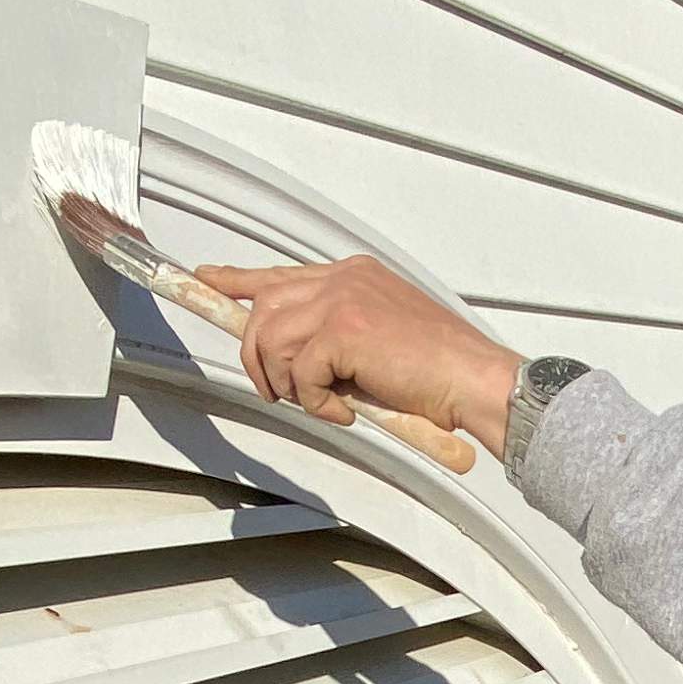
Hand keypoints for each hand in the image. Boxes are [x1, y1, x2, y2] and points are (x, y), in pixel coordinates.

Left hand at [188, 253, 524, 457]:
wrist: (475, 380)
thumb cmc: (439, 370)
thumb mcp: (380, 339)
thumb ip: (338, 336)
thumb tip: (295, 361)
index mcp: (352, 275)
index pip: (281, 274)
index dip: (238, 280)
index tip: (207, 279)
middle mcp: (343, 279)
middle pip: (263, 309)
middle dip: (256, 357)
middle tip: (278, 392)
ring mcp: (342, 300)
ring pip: (272, 341)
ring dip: (286, 384)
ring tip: (323, 403)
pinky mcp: (343, 330)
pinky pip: (298, 373)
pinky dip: (315, 403)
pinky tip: (346, 410)